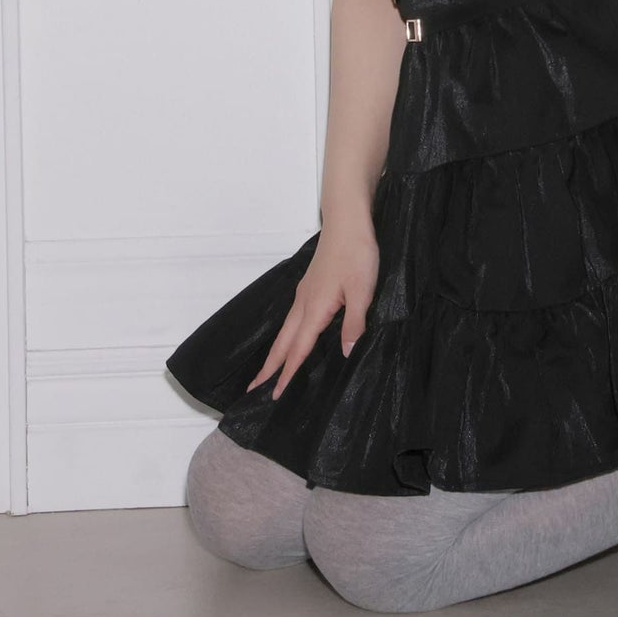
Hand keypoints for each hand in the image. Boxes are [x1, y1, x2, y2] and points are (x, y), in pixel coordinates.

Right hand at [245, 219, 379, 399]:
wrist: (348, 222)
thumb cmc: (357, 254)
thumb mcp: (363, 291)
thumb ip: (354, 324)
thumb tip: (346, 354)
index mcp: (315, 308)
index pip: (298, 349)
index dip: (287, 374)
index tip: (272, 395)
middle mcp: (304, 303)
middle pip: (283, 342)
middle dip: (269, 368)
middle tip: (254, 389)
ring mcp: (305, 293)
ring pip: (286, 330)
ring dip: (277, 352)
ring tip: (269, 370)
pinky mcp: (310, 286)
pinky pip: (294, 318)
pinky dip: (288, 336)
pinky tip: (293, 337)